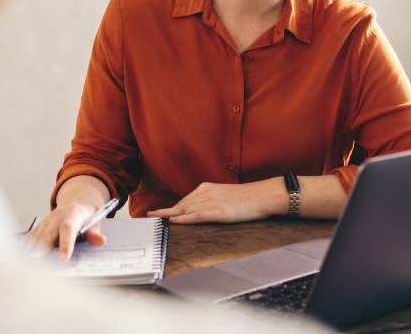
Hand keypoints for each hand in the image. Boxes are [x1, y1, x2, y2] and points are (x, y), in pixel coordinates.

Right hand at [25, 202, 106, 259]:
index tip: (63, 260)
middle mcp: (56, 218)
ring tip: (26, 269)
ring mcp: (45, 223)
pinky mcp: (38, 228)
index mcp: (72, 215)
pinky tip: (20, 261)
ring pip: (35, 238)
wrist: (77, 201)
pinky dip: (24, 249)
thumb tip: (100, 241)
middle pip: (46, 236)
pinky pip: (29, 239)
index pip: (68, 229)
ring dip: (30, 253)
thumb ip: (95, 233)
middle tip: (38, 267)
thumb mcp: (96, 222)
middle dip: (41, 251)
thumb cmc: (86, 215)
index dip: (65, 245)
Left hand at [147, 179, 285, 223]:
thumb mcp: (226, 196)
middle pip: (180, 205)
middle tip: (147, 216)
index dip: (169, 208)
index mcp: (207, 188)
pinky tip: (173, 221)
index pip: (184, 201)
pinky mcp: (217, 212)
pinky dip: (183, 219)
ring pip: (184, 210)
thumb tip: (201, 210)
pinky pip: (196, 216)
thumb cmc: (248, 198)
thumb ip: (212, 201)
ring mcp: (211, 202)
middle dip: (163, 211)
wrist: (263, 195)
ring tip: (153, 220)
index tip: (156, 212)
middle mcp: (206, 193)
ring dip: (168, 215)